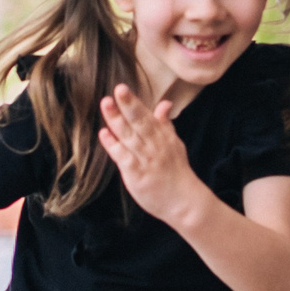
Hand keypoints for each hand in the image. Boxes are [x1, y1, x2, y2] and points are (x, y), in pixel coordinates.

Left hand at [96, 85, 208, 225]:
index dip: (134, 102)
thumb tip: (165, 103)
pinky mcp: (138, 175)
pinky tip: (104, 134)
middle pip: (140, 122)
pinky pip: (124, 157)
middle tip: (118, 89)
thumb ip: (165, 124)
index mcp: (164, 137)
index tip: (122, 88)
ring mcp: (146, 160)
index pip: (147, 116)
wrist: (185, 202)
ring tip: (106, 104)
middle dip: (128, 105)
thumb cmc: (177, 172)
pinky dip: (114, 145)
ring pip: (130, 136)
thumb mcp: (175, 144)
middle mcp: (155, 145)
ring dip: (117, 120)